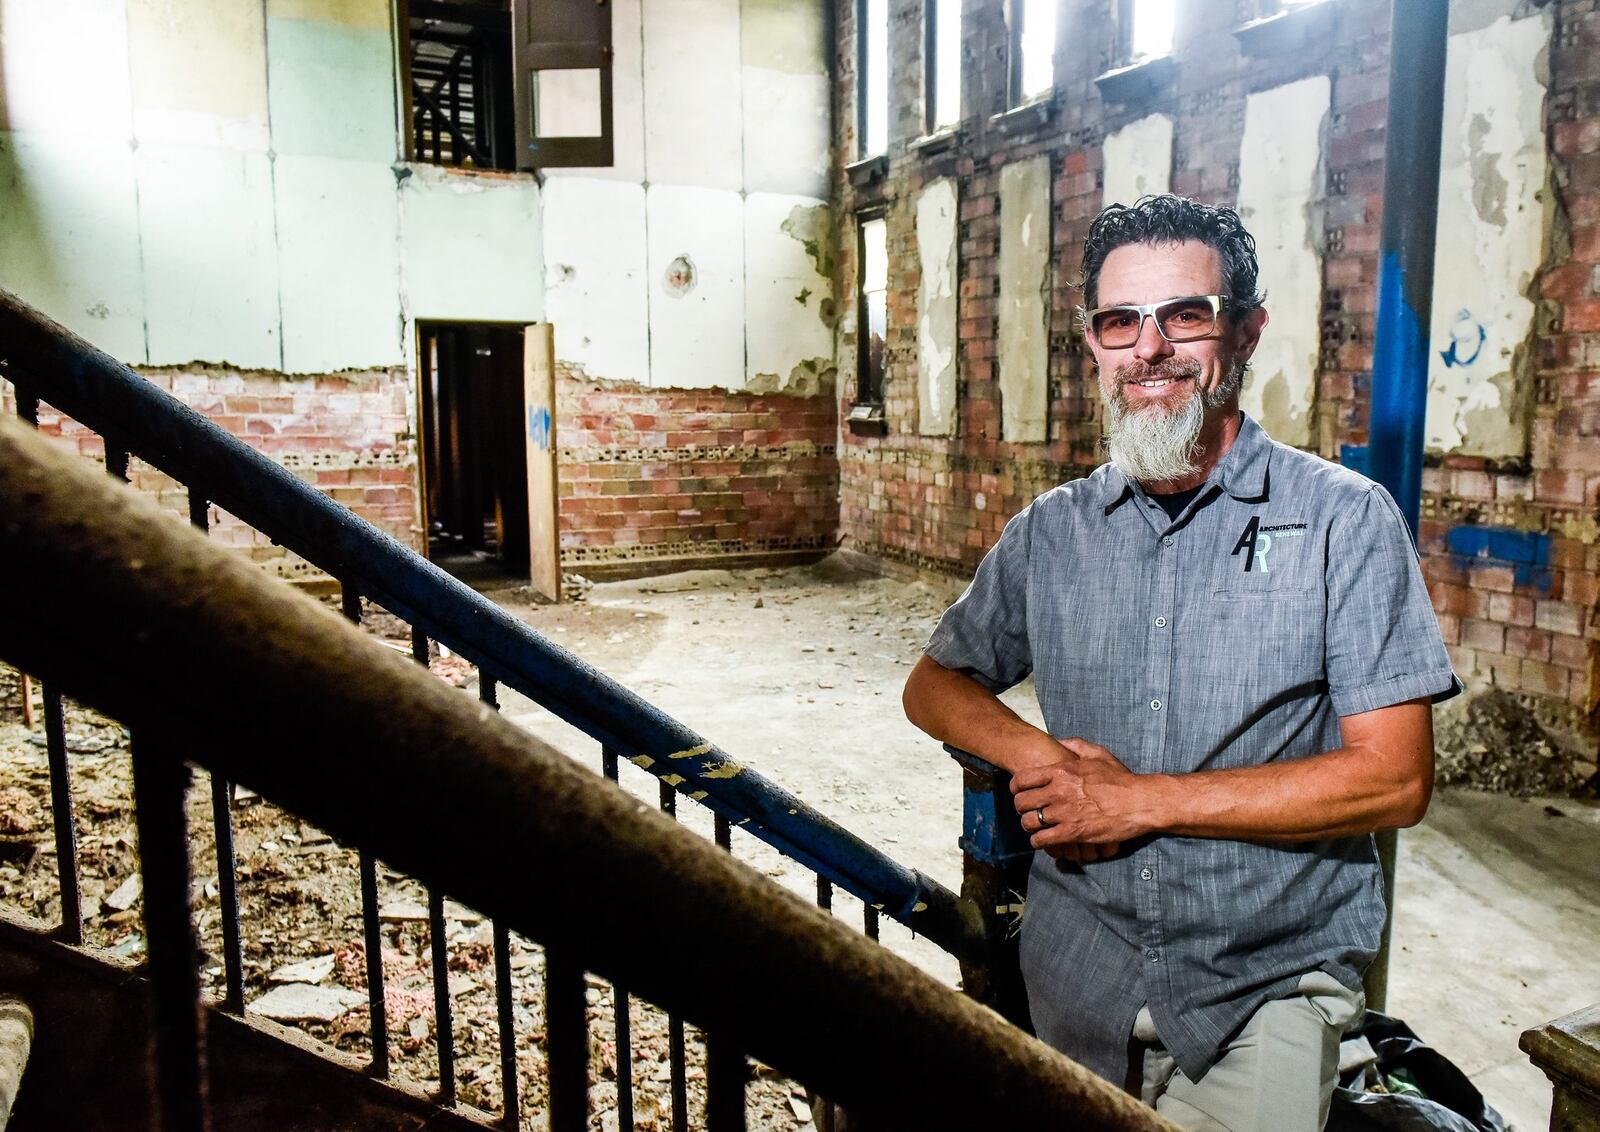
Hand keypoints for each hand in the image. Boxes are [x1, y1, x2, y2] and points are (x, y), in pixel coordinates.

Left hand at [1011, 738, 1153, 861]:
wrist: (1140, 802)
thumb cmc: (1120, 779)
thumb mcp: (1098, 754)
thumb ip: (1075, 745)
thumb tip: (1058, 741)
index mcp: (1061, 771)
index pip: (1022, 779)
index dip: (1015, 788)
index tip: (1018, 792)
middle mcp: (1059, 791)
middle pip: (1022, 802)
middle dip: (1021, 808)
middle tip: (1027, 811)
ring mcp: (1065, 813)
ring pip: (1029, 822)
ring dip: (1029, 826)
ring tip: (1034, 827)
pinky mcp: (1073, 833)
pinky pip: (1042, 839)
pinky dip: (1039, 841)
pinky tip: (1044, 840)